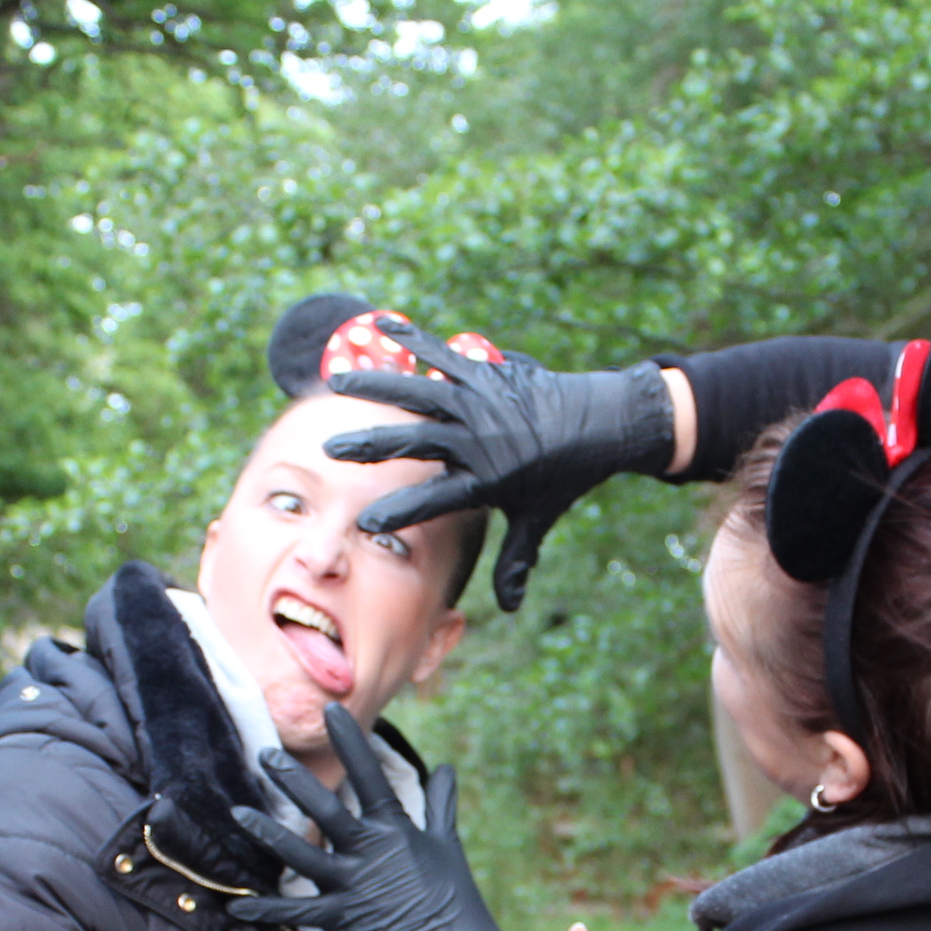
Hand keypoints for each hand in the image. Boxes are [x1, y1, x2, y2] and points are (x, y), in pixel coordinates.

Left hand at [231, 704, 558, 930]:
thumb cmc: (454, 895)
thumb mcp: (446, 844)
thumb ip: (440, 803)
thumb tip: (445, 766)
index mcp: (396, 829)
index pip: (369, 776)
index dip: (350, 742)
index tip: (331, 711)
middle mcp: (370, 851)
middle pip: (325, 809)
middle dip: (293, 781)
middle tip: (265, 756)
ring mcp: (353, 885)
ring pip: (301, 854)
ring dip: (267, 833)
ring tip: (238, 812)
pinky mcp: (342, 917)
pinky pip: (298, 912)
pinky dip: (267, 911)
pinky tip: (236, 907)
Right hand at [320, 321, 677, 610]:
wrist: (600, 424)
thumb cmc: (563, 476)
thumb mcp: (536, 519)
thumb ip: (516, 559)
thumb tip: (508, 607)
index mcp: (485, 480)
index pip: (435, 501)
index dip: (400, 512)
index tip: (366, 522)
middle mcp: (477, 440)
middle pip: (415, 443)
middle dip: (371, 446)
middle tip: (331, 448)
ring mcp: (478, 402)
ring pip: (418, 392)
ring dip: (376, 386)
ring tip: (337, 381)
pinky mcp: (484, 374)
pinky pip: (441, 354)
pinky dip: (413, 338)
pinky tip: (382, 324)